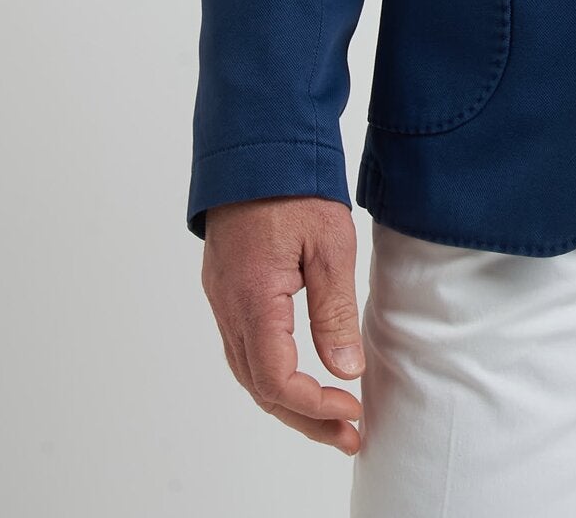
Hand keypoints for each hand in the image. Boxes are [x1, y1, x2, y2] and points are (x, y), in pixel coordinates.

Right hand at [201, 197, 365, 455]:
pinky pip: (243, 347)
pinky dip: (271, 373)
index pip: (277, 381)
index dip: (315, 405)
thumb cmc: (295, 185)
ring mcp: (221, 298)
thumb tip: (345, 370)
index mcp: (252, 299)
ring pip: (248, 371)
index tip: (354, 409)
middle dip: (305, 418)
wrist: (258, 141)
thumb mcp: (330, 244)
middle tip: (349, 434)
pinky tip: (300, 376)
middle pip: (259, 388)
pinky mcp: (225, 287)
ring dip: (288, 400)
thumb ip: (334, 312)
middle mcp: (228, 306)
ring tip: (331, 416)